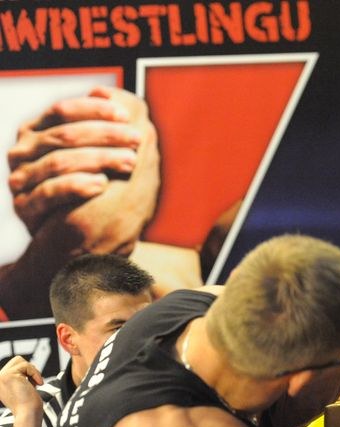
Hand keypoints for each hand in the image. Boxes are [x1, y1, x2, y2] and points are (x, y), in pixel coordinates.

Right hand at [0, 356, 43, 415]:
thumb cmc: (28, 403)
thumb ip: (17, 375)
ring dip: (32, 372)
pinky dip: (36, 374)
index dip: (27, 372)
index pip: (14, 365)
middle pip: (17, 360)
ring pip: (21, 361)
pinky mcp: (8, 375)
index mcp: (0, 382)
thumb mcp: (20, 386)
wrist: (28, 414)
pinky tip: (37, 384)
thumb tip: (19, 360)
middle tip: (33, 383)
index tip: (32, 384)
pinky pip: (27, 366)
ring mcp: (1, 376)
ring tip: (33, 385)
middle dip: (29, 370)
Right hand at [8, 86, 159, 253]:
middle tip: (137, 140)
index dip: (95, 110)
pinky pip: (49, 192)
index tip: (126, 116)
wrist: (79, 242)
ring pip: (59, 161)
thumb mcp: (103, 155)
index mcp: (38, 132)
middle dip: (105, 134)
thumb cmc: (96, 192)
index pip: (63, 111)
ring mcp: (21, 179)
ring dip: (99, 158)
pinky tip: (101, 184)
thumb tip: (103, 90)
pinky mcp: (25, 207)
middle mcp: (23, 152)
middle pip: (64, 135)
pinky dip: (77, 185)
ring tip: (130, 162)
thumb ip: (103, 123)